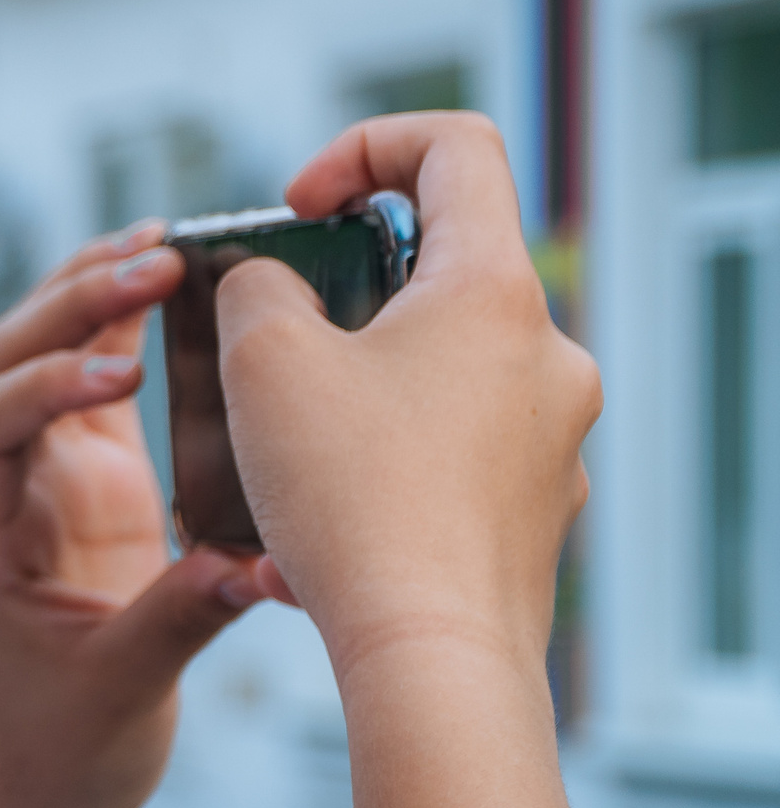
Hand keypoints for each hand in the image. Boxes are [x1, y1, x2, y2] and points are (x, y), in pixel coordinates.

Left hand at [0, 222, 261, 807]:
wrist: (51, 782)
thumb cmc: (68, 746)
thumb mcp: (123, 690)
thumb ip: (183, 618)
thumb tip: (264, 565)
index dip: (41, 391)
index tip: (119, 376)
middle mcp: (2, 488)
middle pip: (2, 363)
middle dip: (68, 307)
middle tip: (152, 264)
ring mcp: (44, 472)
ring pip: (40, 353)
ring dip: (89, 293)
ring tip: (162, 246)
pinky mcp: (91, 472)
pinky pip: (92, 374)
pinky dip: (123, 323)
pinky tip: (171, 274)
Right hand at [216, 113, 599, 679]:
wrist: (431, 662)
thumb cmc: (353, 498)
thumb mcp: (262, 359)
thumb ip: (257, 286)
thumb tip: (274, 286)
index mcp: (493, 290)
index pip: (457, 147)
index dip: (366, 146)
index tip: (301, 207)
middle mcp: (545, 355)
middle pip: (441, 268)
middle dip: (342, 292)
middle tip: (271, 343)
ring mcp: (551, 439)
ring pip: (437, 372)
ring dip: (351, 388)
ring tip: (277, 455)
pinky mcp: (532, 513)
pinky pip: (446, 457)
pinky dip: (376, 467)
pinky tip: (310, 532)